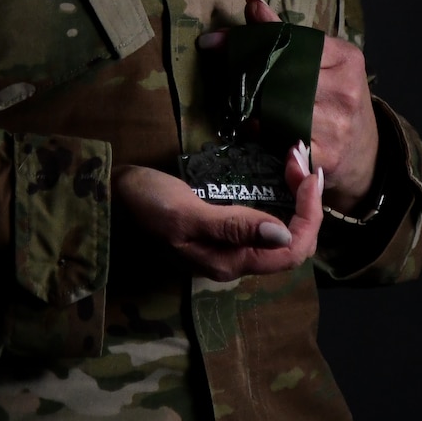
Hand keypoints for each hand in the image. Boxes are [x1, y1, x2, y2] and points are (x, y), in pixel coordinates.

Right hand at [111, 146, 323, 281]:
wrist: (112, 198)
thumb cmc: (146, 204)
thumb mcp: (186, 213)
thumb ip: (233, 225)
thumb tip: (282, 234)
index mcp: (229, 262)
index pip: (291, 249)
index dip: (309, 214)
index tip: (309, 174)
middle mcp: (235, 259)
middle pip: (293, 240)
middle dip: (307, 201)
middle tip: (300, 158)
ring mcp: (229, 245)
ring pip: (283, 228)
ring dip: (296, 196)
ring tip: (294, 158)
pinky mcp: (223, 228)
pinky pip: (266, 217)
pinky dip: (280, 194)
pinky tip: (278, 171)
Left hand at [201, 0, 381, 214]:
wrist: (365, 152)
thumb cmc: (338, 99)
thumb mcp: (323, 61)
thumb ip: (285, 35)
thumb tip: (251, 2)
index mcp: (345, 58)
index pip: (289, 43)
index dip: (250, 42)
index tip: (213, 41)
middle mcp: (344, 91)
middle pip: (279, 76)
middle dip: (248, 76)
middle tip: (224, 76)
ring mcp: (336, 126)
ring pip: (274, 109)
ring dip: (251, 106)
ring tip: (240, 103)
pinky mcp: (324, 156)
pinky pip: (277, 140)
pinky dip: (260, 134)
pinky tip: (255, 129)